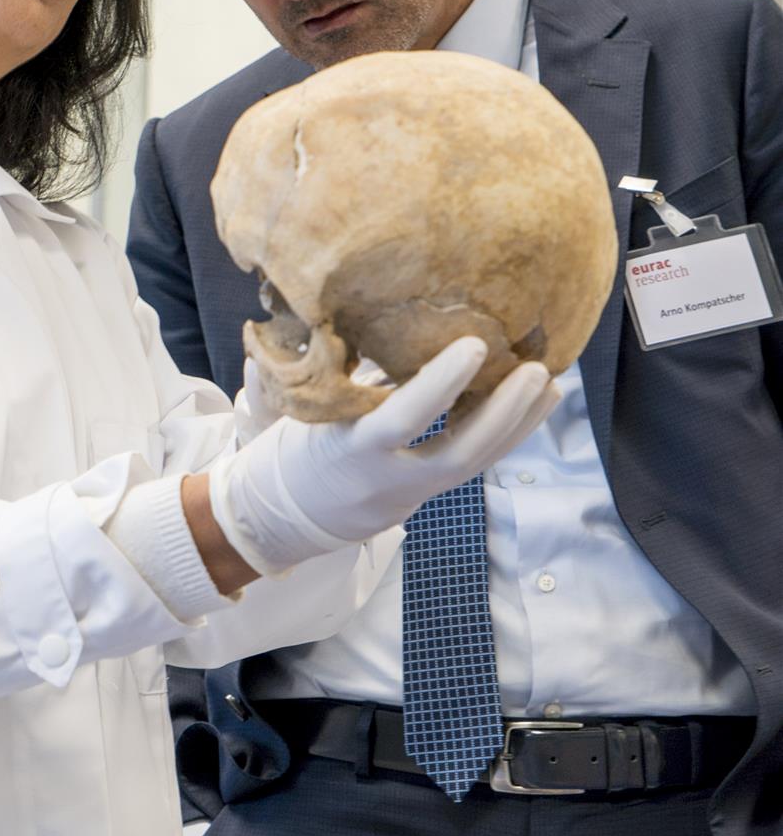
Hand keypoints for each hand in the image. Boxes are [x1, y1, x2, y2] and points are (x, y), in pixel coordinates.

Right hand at [209, 337, 559, 576]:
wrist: (284, 517)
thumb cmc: (292, 448)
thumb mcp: (307, 413)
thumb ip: (343, 378)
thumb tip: (379, 318)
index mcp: (351, 450)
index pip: (403, 418)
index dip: (440, 383)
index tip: (474, 345)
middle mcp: (390, 479)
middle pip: (462, 454)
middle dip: (505, 413)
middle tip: (538, 371)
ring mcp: (413, 493)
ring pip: (477, 464)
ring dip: (518, 424)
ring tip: (551, 383)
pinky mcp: (426, 493)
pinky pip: (473, 465)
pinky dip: (504, 434)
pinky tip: (530, 407)